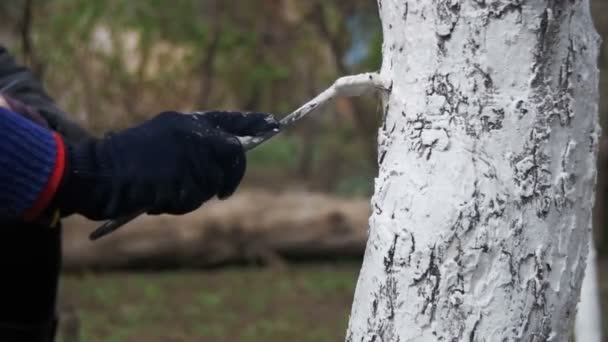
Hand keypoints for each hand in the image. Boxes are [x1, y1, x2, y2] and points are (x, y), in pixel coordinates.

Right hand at [56, 111, 278, 219]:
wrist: (97, 171)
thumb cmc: (124, 161)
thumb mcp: (161, 141)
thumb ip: (192, 147)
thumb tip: (226, 160)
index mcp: (185, 121)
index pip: (228, 119)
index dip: (252, 121)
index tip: (274, 124)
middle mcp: (192, 133)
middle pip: (232, 155)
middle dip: (231, 177)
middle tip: (225, 192)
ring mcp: (189, 155)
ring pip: (213, 183)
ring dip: (194, 194)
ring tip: (164, 190)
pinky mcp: (183, 177)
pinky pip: (195, 198)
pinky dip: (179, 204)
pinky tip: (157, 197)